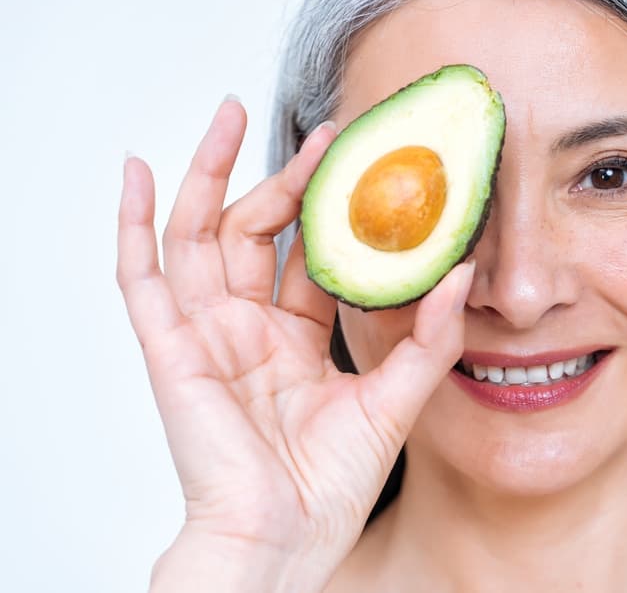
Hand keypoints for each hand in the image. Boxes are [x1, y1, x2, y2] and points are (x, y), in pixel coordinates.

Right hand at [117, 98, 472, 590]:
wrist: (285, 540)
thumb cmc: (329, 486)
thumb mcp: (394, 400)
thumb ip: (429, 338)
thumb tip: (464, 272)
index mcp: (294, 338)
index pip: (308, 254)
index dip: (329, 208)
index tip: (355, 161)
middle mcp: (247, 328)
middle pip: (254, 231)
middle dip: (279, 175)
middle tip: (316, 132)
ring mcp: (207, 334)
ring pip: (198, 236)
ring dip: (207, 174)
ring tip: (227, 114)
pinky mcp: (173, 349)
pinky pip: (141, 278)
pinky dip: (134, 224)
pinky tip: (140, 173)